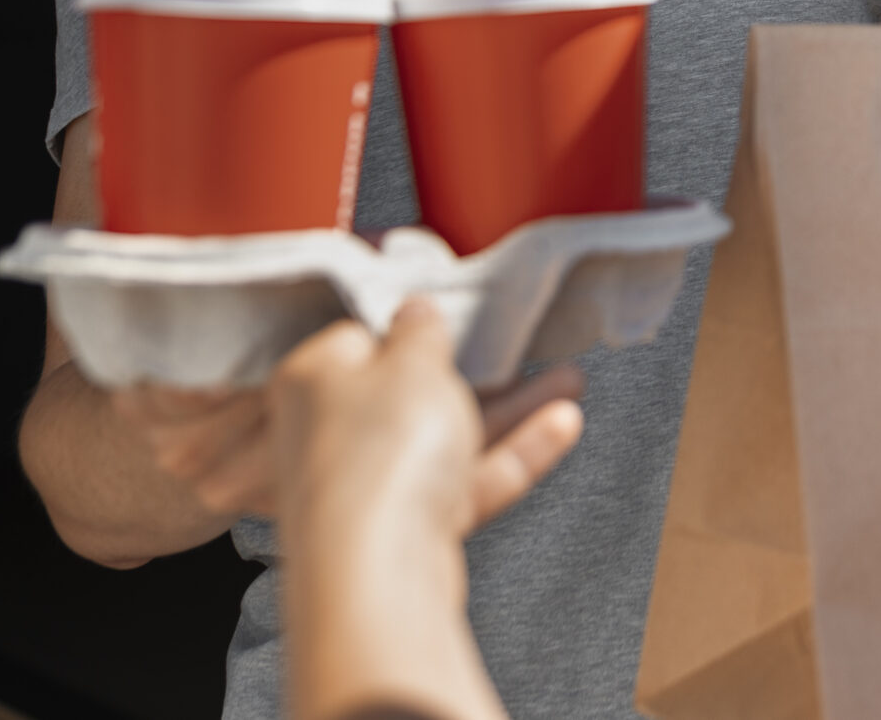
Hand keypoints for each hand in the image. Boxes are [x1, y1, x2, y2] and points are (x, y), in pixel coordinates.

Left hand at [269, 302, 582, 551]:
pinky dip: (513, 453)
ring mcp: (370, 485)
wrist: (378, 570)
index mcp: (313, 379)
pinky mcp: (407, 528)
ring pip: (447, 437)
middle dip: (475, 369)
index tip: (455, 315)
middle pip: (409, 391)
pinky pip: (466, 482)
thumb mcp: (412, 361)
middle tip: (520, 344)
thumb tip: (414, 310)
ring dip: (510, 408)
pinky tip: (560, 425)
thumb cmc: (378, 453)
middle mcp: (332, 433)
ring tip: (568, 379)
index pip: (360, 336)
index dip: (411, 326)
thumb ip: (421, 330)